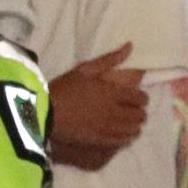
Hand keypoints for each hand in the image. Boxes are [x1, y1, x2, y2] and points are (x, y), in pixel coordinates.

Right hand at [46, 47, 149, 171]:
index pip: (141, 98)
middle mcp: (115, 112)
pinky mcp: (100, 141)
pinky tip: (121, 135)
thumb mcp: (85, 69)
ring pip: (133, 130)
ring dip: (134, 126)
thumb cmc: (64, 88)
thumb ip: (110, 59)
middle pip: (140, 115)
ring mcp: (108, 129)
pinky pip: (122, 141)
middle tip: (132, 110)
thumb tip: (130, 46)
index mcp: (113, 92)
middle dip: (139, 112)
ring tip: (128, 123)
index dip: (142, 98)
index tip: (137, 98)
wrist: (45, 113)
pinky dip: (126, 138)